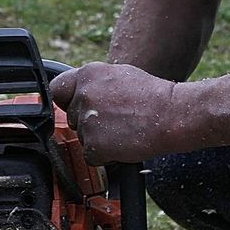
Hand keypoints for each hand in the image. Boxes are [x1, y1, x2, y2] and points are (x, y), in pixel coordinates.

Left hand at [49, 62, 181, 164]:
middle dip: (89, 123)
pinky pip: (91, 156)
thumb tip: (81, 92)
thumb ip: (95, 83)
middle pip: (73, 117)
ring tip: (123, 130)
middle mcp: (83, 95)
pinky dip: (106, 156)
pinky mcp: (94, 144)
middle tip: (115, 121)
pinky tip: (124, 143)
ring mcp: (87, 120)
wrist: (172, 114)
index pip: (58, 90)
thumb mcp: (119, 75)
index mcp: (88, 74)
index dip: (68, 102)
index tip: (81, 108)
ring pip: (82, 137)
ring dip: (98, 139)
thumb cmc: (153, 96)